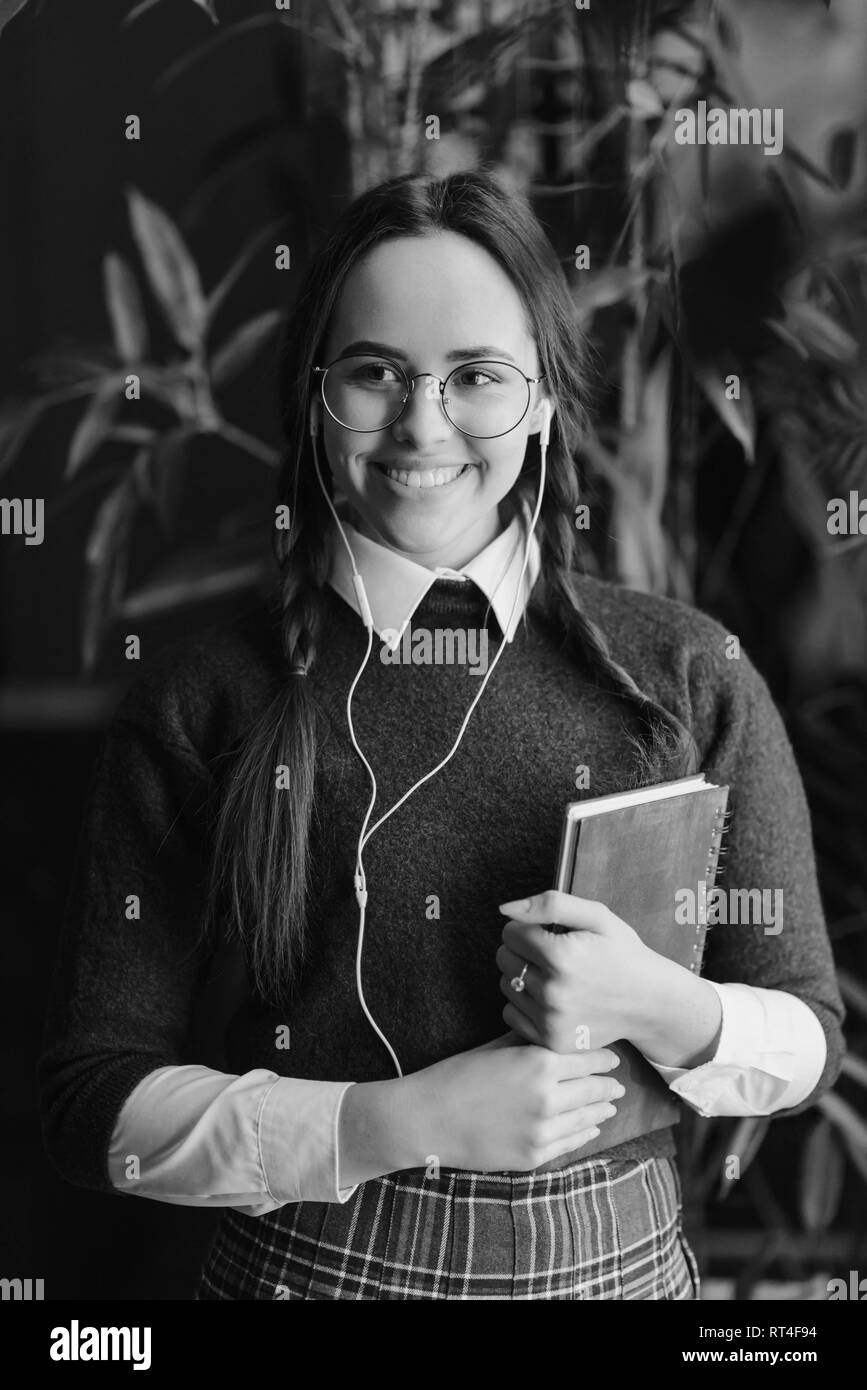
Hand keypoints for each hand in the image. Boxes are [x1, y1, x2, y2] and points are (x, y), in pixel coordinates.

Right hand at [404, 1032, 624, 1173]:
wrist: (428, 1119)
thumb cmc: (457, 1075)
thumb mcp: (497, 1048)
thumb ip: (531, 1042)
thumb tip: (558, 1035)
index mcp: (540, 1064)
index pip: (589, 1060)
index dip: (604, 1058)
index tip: (611, 1058)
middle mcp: (549, 1098)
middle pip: (594, 1089)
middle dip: (608, 1085)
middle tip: (617, 1082)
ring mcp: (543, 1131)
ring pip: (588, 1118)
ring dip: (602, 1110)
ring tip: (610, 1104)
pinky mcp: (534, 1156)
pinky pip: (571, 1143)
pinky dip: (585, 1133)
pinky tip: (590, 1127)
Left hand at [496, 889, 652, 1053]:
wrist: (650, 1002)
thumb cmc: (623, 954)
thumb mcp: (597, 916)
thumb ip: (550, 904)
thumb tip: (506, 909)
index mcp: (562, 956)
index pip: (510, 933)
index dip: (528, 928)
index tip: (549, 934)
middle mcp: (553, 991)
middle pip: (504, 959)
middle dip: (522, 950)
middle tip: (551, 954)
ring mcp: (551, 1021)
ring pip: (506, 986)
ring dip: (521, 977)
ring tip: (553, 976)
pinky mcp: (551, 1041)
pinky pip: (511, 1015)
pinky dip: (523, 1005)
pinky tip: (548, 998)